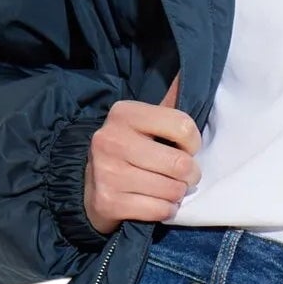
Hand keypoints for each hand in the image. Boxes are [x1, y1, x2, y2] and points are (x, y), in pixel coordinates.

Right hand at [84, 74, 201, 231]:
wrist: (89, 186)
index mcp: (123, 113)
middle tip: (185, 176)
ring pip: (171, 190)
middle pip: (179, 164)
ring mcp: (107, 173)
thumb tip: (186, 73)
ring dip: (178, 194)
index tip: (187, 149)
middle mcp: (111, 140)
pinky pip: (159, 210)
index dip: (193, 143)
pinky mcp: (109, 202)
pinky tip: (158, 204)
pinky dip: (166, 210)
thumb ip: (166, 105)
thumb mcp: (142, 123)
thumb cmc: (127, 151)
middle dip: (190, 175)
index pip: (182, 125)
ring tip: (169, 189)